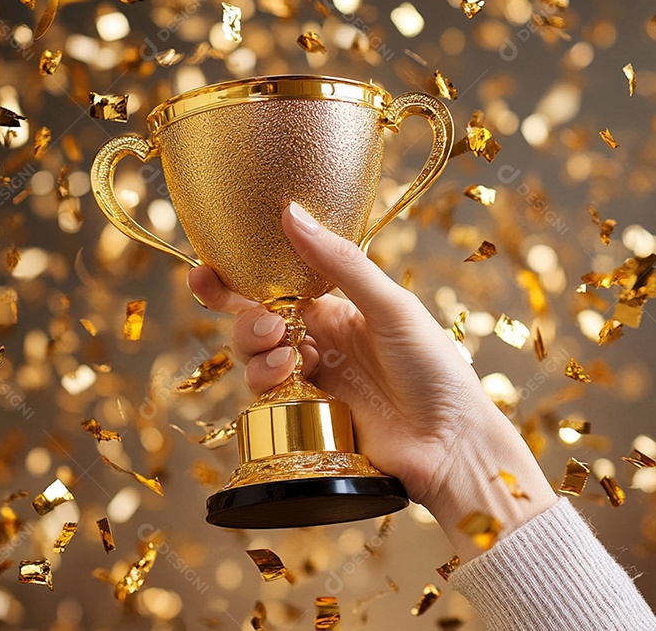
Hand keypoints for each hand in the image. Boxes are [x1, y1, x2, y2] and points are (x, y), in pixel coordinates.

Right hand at [189, 202, 555, 557]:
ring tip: (285, 356)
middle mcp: (319, 340)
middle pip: (255, 320)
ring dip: (257, 350)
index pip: (277, 283)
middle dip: (246, 318)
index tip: (206, 270)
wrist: (449, 443)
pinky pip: (265, 395)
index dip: (236, 277)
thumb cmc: (434, 368)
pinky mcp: (304, 417)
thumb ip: (338, 262)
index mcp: (339, 307)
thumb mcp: (390, 305)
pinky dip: (267, 381)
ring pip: (254, 358)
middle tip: (269, 324)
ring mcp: (311, 379)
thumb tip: (291, 213)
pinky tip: (291, 378)